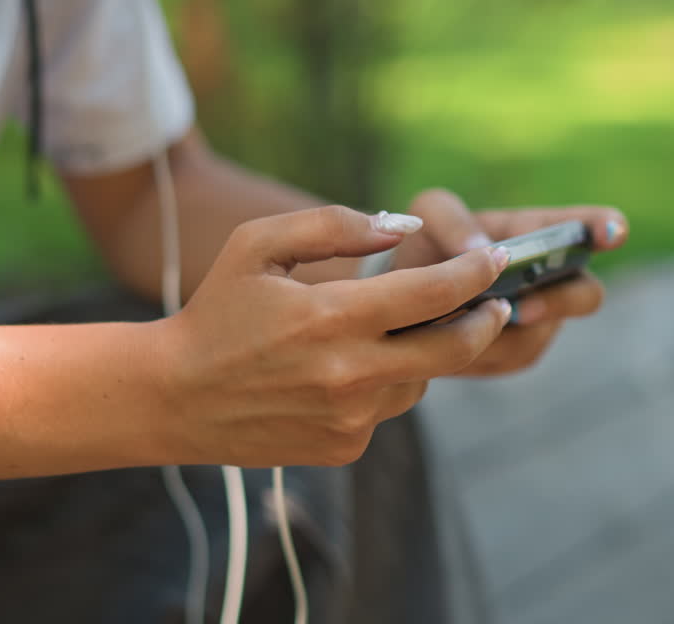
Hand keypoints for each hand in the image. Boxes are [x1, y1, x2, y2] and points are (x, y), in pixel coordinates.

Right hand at [157, 205, 514, 466]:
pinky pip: (387, 409)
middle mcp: (348, 375)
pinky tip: (343, 371)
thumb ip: (333, 225)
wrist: (175, 396)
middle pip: (453, 349)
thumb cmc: (217, 310)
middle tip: (498, 303)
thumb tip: (400, 227)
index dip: (474, 272)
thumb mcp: (257, 244)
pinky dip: (382, 384)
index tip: (495, 257)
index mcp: (331, 317)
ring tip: (387, 332)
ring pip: (420, 380)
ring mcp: (349, 418)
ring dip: (421, 352)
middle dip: (486, 321)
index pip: (431, 293)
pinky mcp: (343, 447)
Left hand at [389, 189, 628, 376]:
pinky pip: (511, 359)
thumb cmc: (427, 243)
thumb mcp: (431, 217)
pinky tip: (448, 336)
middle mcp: (550, 277)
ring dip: (502, 330)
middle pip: (586, 294)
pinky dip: (479, 349)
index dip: (607, 227)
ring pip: (541, 334)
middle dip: (561, 302)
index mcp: (536, 233)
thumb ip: (453, 221)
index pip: (584, 228)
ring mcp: (540, 319)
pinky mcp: (516, 354)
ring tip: (455, 320)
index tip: (614, 231)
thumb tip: (481, 250)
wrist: (401, 297)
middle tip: (523, 307)